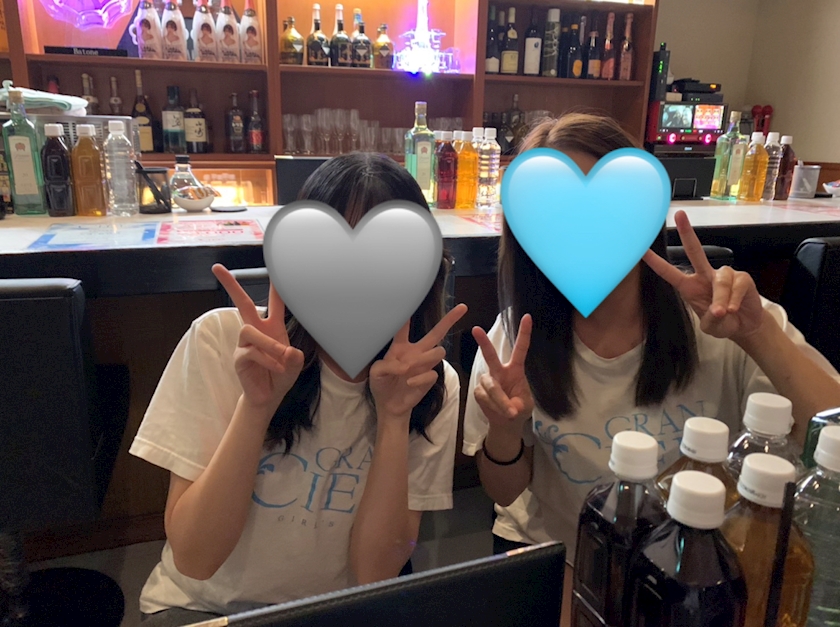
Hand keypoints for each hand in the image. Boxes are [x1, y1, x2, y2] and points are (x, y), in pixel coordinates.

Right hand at [213, 264, 304, 412]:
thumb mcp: (294, 366)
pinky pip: (251, 351)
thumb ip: (295, 359)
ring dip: (268, 343)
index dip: (276, 286)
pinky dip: (266, 359)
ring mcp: (246, 344)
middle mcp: (257, 331)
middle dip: (231, 285)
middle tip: (217, 268)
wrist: (269, 398)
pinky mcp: (239, 358)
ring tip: (281, 357)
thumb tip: (288, 351)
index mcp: (273, 328)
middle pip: (242, 302)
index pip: (275, 302)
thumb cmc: (281, 376)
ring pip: (249, 330)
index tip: (274, 265)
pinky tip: (276, 368)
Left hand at [370, 304, 467, 420]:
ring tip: (409, 369)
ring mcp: (424, 364)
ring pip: (439, 351)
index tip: (411, 302)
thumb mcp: (376, 372)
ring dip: (425, 359)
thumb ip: (388, 365)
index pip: (404, 329)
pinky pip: (432, 372)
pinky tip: (409, 383)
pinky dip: (420, 378)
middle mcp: (416, 352)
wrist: (389, 405)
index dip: (407, 318)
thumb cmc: (381, 385)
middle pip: (436, 333)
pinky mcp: (430, 378)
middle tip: (462, 308)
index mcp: (400, 347)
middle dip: (450, 320)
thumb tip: (405, 365)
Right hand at [471, 314, 534, 433]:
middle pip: (490, 355)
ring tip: (509, 413)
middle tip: (476, 329)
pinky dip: (494, 407)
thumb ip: (517, 405)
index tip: (526, 316)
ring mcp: (487, 381)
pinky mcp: (478, 391)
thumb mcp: (524, 406)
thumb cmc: (519, 408)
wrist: (506, 423)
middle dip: (483, 342)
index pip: (520, 348)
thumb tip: (508, 408)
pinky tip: (497, 411)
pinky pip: (484, 397)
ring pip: (491, 386)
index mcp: (515, 369)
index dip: (524, 333)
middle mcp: (499, 371)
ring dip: (500, 400)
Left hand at [642, 210, 766, 341]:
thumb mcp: (711, 327)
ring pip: (720, 280)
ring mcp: (724, 275)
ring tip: (723, 312)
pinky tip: (734, 308)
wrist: (744, 326)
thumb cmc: (722, 323)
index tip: (642, 250)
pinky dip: (734, 299)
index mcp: (689, 286)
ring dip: (721, 298)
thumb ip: (710, 320)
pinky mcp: (742, 278)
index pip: (669, 272)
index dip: (656, 262)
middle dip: (687, 233)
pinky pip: (736, 285)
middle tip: (679, 215)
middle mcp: (704, 276)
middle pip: (695, 251)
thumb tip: (718, 310)